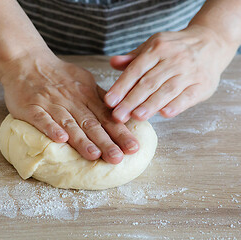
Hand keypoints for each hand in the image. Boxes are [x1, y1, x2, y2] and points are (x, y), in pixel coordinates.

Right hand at [0, 50, 139, 163]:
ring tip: (93, 154)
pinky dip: (51, 128)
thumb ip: (99, 98)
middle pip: (91, 123)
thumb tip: (119, 114)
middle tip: (117, 158)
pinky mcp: (32, 107)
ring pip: (69, 123)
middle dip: (106, 141)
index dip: (120, 132)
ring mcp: (51, 103)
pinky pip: (42, 119)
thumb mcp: (84, 80)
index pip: (106, 116)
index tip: (133, 148)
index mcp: (86, 94)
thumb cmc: (58, 74)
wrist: (26, 60)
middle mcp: (72, 100)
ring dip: (81, 139)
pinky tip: (60, 139)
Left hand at [104, 25, 232, 121]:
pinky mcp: (203, 84)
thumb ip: (133, 58)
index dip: (121, 86)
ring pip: (167, 90)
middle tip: (118, 116)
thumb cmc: (174, 48)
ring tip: (137, 116)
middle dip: (131, 100)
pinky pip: (188, 96)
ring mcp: (190, 72)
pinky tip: (164, 114)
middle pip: (149, 82)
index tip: (109, 101)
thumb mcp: (153, 46)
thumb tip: (113, 63)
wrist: (211, 42)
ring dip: (151, 104)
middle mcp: (174, 59)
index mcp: (158, 48)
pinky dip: (176, 105)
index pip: (136, 70)